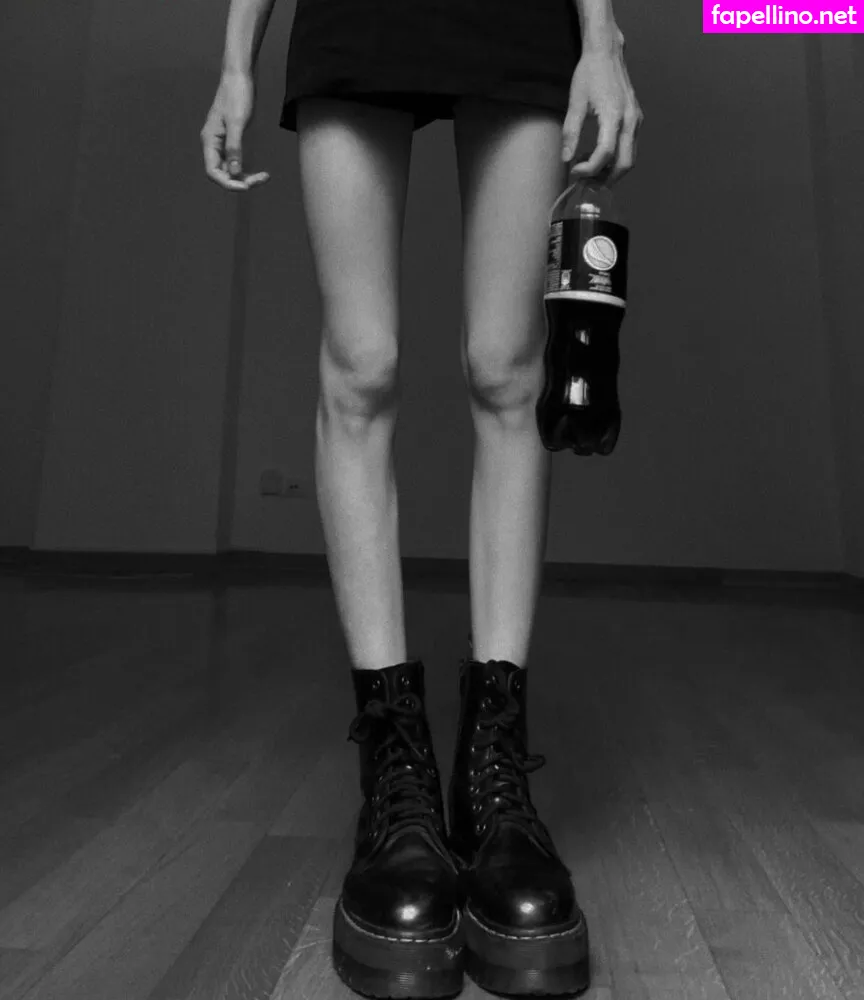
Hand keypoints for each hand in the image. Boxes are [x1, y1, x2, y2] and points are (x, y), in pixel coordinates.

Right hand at [201, 71, 270, 190]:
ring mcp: (222, 143)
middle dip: (240, 181)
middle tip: (261, 180)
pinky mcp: (232, 139)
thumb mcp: (237, 122)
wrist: (240, 76)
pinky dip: (247, 169)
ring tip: (264, 177)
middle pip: (222, 173)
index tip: (247, 187)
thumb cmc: (237, 95)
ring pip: (231, 170)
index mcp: (209, 140)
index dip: (228, 183)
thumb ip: (234, 147)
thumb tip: (234, 172)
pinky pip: (237, 161)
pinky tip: (261, 173)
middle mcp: (213, 144)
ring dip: (246, 177)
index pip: (212, 172)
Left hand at [561, 37, 643, 186]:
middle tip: (586, 183)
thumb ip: (570, 133)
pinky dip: (616, 159)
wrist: (607, 53)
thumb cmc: (590, 74)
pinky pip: (630, 147)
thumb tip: (566, 159)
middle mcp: (630, 120)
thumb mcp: (575, 103)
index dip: (589, 169)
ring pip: (630, 158)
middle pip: (624, 164)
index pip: (604, 154)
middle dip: (606, 179)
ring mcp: (635, 120)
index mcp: (614, 116)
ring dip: (611, 171)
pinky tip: (597, 155)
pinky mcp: (635, 119)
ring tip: (590, 172)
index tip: (574, 172)